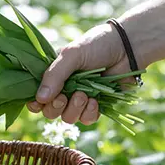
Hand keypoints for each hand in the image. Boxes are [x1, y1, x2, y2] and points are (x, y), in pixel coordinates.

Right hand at [26, 0, 164, 124]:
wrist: (128, 47)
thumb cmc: (97, 45)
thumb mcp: (71, 55)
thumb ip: (54, 76)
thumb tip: (40, 99)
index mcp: (53, 76)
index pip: (36, 97)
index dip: (35, 103)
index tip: (39, 102)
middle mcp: (63, 89)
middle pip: (50, 112)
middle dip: (55, 108)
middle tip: (64, 97)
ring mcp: (80, 99)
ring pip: (67, 118)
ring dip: (74, 109)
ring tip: (84, 95)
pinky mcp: (96, 106)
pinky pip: (86, 119)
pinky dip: (89, 113)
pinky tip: (96, 100)